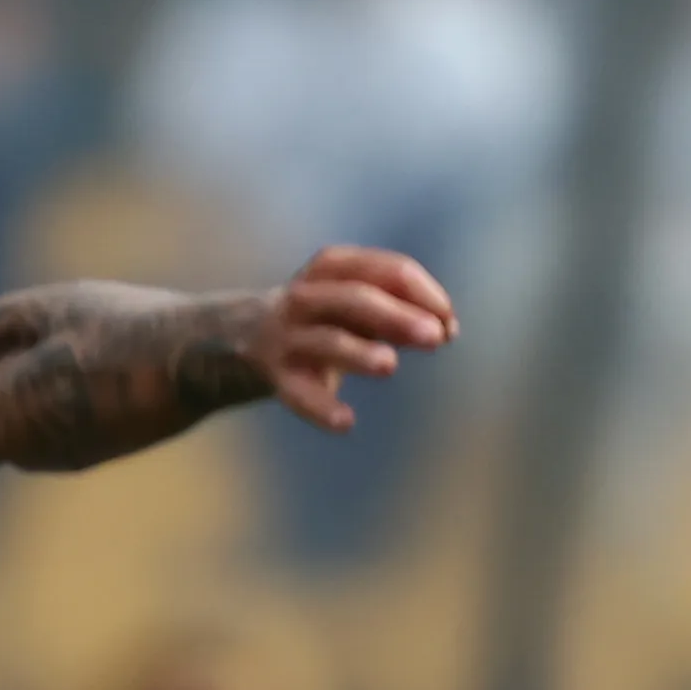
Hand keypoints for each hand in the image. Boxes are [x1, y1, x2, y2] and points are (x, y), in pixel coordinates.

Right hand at [248, 246, 455, 431]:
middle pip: (355, 298)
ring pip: (326, 341)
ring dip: (358, 352)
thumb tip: (448, 329)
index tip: (449, 320)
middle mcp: (306, 297)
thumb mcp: (355, 299)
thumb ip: (400, 309)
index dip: (422, 293)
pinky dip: (321, 407)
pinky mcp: (275, 377)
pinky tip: (346, 422)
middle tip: (436, 338)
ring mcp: (287, 336)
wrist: (241, 338)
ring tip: (390, 365)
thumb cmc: (322, 316)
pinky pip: (298, 393)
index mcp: (331, 267)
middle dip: (397, 316)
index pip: (384, 270)